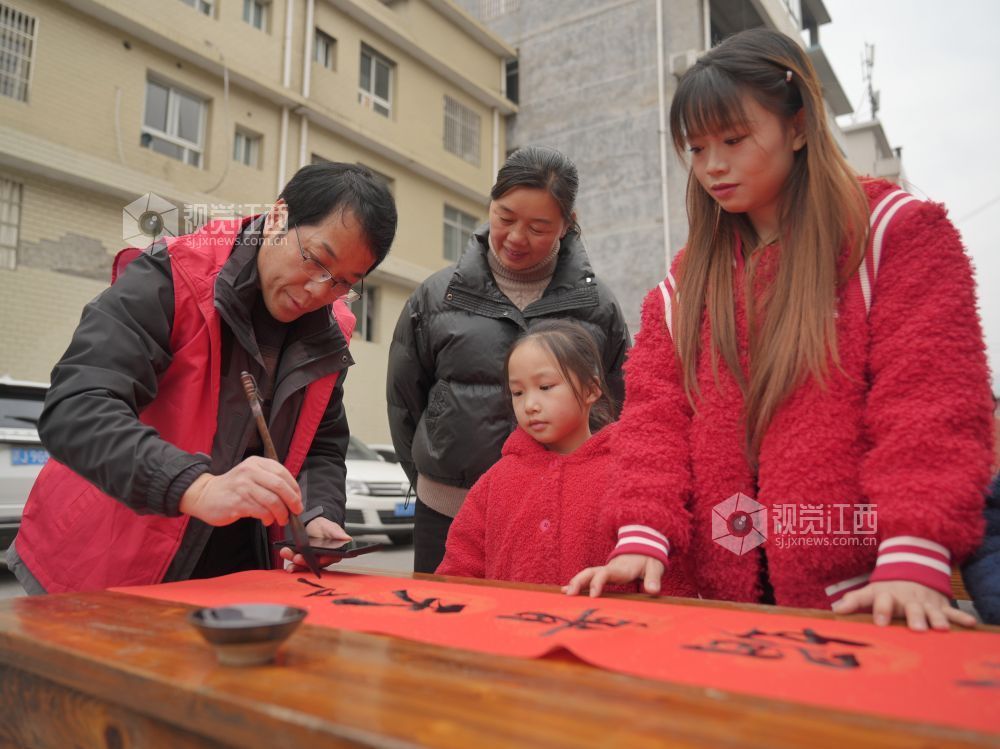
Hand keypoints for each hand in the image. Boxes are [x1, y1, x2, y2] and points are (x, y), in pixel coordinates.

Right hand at [179, 457, 301, 525]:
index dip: (294, 488)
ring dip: (281, 513)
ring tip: (281, 519)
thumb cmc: (233, 488)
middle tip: (296, 511)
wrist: (205, 495)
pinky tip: (267, 520)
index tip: (298, 499)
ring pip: (272, 501)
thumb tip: (293, 496)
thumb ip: (269, 481)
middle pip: (280, 486)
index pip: (282, 473)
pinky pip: (261, 511)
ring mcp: (243, 486)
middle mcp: (250, 472)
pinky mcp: (237, 502)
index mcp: (256, 463)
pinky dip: (268, 518)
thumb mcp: (251, 476)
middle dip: (292, 501)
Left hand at [279, 516, 351, 572]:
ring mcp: (311, 562)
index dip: (321, 561)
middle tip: (297, 557)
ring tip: (287, 553)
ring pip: (304, 566)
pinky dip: (290, 561)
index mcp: (333, 554)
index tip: (316, 560)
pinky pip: (297, 564)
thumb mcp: (330, 527)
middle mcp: (323, 560)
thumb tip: (347, 538)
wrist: (313, 525)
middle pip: (314, 565)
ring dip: (295, 562)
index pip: (328, 560)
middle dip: (304, 562)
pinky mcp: (302, 561)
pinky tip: (285, 555)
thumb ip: (337, 533)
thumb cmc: (324, 528)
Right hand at [563, 554, 664, 596]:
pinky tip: (566, 591)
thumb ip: (653, 578)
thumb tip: (653, 591)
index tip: (594, 596)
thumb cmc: (649, 559)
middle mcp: (609, 568)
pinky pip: (589, 578)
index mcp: (620, 568)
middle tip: (570, 595)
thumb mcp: (655, 567)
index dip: (598, 583)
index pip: (605, 574)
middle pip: (590, 572)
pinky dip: (578, 584)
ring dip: (575, 583)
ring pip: (587, 575)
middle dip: (579, 582)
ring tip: (565, 594)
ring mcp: (605, 571)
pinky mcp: (604, 575)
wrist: (645, 547)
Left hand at [831, 580, 976, 630]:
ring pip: (932, 611)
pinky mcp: (940, 606)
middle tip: (916, 629)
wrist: (911, 572)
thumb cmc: (886, 591)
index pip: (883, 601)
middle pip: (911, 608)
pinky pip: (952, 612)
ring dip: (937, 619)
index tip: (881, 623)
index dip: (882, 610)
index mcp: (888, 596)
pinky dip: (961, 618)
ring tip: (941, 629)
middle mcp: (907, 599)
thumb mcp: (869, 592)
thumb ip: (853, 600)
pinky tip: (971, 624)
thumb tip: (835, 610)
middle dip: (914, 618)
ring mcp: (926, 603)